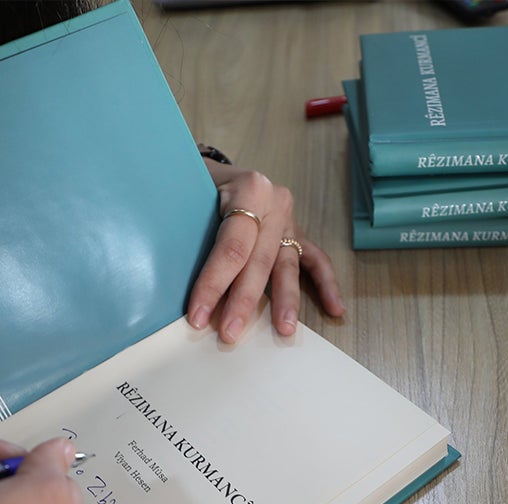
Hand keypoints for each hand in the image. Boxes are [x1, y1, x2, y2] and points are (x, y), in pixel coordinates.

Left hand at [185, 159, 345, 342]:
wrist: (212, 167)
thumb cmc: (195, 180)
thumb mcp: (187, 192)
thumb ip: (189, 229)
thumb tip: (172, 282)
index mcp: (250, 189)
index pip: (232, 246)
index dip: (214, 284)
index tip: (199, 316)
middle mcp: (275, 203)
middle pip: (259, 261)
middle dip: (244, 301)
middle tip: (230, 333)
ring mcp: (288, 219)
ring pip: (287, 265)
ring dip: (285, 301)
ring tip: (285, 330)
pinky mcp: (295, 232)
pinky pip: (314, 260)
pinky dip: (325, 285)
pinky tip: (335, 309)